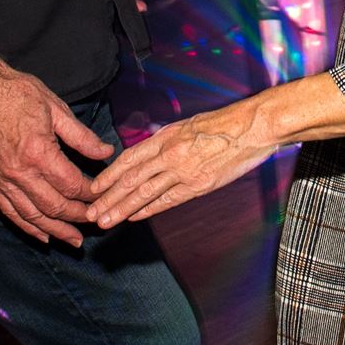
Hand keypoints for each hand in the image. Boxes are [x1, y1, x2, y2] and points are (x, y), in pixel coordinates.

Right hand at [0, 66, 113, 245]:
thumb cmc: (18, 94)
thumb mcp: (57, 109)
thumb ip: (82, 136)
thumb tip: (106, 153)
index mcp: (38, 152)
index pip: (71, 184)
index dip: (91, 193)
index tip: (105, 195)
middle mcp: (19, 172)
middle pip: (54, 205)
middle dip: (78, 217)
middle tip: (97, 222)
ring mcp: (3, 180)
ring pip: (32, 215)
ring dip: (55, 230)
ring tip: (74, 241)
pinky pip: (10, 212)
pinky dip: (27, 227)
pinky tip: (43, 235)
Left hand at [89, 103, 270, 225]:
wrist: (254, 127)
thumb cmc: (225, 123)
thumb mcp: (189, 124)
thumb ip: (168, 141)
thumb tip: (151, 154)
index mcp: (166, 136)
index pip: (129, 158)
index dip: (109, 175)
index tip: (95, 187)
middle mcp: (171, 153)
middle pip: (132, 179)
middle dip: (108, 197)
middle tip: (90, 212)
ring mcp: (184, 170)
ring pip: (145, 193)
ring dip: (122, 209)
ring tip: (105, 221)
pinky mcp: (200, 184)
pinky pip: (169, 200)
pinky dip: (149, 210)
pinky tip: (135, 217)